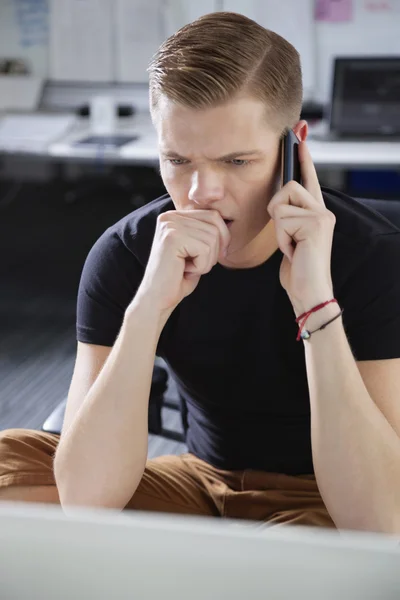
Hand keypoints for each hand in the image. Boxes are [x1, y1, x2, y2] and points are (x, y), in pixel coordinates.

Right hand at [136, 209, 230, 313]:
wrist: (157, 300)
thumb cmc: (178, 279)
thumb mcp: (196, 250)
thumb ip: (207, 233)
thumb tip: (230, 223)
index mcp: (174, 216)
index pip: (213, 215)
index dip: (222, 238)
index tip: (211, 258)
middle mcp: (169, 216)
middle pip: (215, 224)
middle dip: (215, 250)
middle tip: (197, 265)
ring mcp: (169, 225)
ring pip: (212, 237)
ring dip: (206, 260)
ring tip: (187, 268)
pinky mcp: (172, 238)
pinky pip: (205, 249)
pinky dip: (201, 266)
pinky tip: (184, 271)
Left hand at [267, 141, 335, 315]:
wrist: (309, 291)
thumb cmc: (298, 270)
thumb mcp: (290, 239)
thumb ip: (289, 219)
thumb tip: (279, 202)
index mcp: (317, 213)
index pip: (308, 179)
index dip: (303, 158)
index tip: (299, 136)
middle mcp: (322, 210)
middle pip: (287, 186)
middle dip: (277, 211)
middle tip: (287, 238)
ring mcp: (321, 215)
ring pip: (281, 203)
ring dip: (278, 229)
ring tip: (291, 246)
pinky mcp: (316, 223)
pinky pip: (281, 218)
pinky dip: (281, 238)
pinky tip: (293, 251)